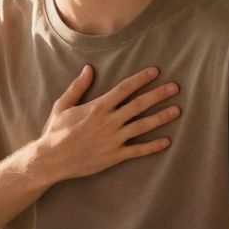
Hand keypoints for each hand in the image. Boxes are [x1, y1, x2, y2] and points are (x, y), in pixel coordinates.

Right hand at [30, 65, 180, 184]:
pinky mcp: (114, 155)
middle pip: (139, 104)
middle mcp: (109, 121)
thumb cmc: (55, 131)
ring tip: (177, 110)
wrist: (51, 159)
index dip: (141, 79)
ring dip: (161, 117)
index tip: (155, 71)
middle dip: (158, 94)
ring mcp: (113, 139)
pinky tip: (166, 141)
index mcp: (98, 107)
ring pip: (142, 126)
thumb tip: (88, 68)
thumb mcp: (63, 105)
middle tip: (175, 87)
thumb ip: (78, 87)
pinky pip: (138, 150)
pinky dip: (153, 146)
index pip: (124, 88)